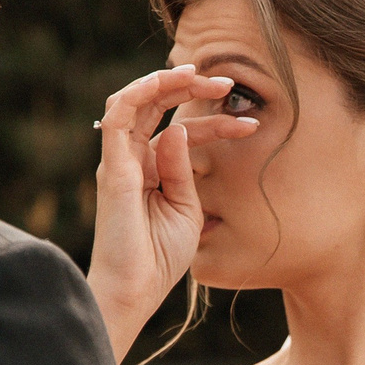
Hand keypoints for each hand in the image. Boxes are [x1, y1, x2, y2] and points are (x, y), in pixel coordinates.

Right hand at [88, 65, 257, 361]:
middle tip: (228, 82)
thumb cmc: (161, 258)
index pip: (182, 133)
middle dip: (192, 90)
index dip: (216, 123)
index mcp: (152, 172)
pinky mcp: (113, 163)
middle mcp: (133, 160)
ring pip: (136, 101)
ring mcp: (121, 160)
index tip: (251, 123)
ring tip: (201, 76)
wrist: (137, 288)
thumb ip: (184, 170)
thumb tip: (179, 128)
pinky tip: (170, 81)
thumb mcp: (188, 209)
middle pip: (158, 108)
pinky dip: (141, 91)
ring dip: (167, 81)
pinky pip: (119, 113)